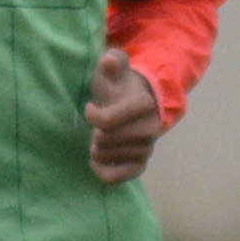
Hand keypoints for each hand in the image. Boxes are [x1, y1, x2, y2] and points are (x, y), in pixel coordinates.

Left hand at [85, 48, 164, 184]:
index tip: (90, 108)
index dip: (92, 115)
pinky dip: (102, 172)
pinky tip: (97, 161)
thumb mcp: (116, 69)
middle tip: (99, 126)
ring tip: (102, 137)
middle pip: (104, 141)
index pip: (106, 122)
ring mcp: (146, 150)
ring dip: (96, 148)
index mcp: (144, 106)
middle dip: (95, 132)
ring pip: (105, 157)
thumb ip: (111, 62)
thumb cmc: (122, 86)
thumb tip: (108, 61)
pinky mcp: (140, 166)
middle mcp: (149, 130)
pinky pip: (114, 178)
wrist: (142, 103)